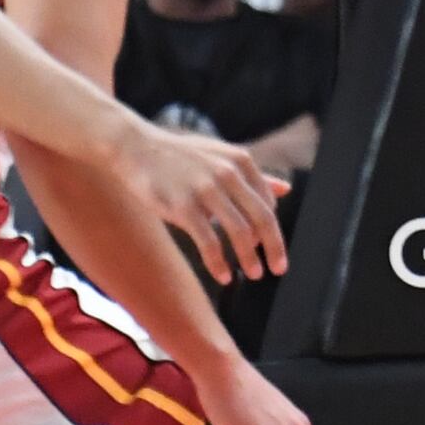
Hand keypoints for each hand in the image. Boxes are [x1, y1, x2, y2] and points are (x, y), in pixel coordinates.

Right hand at [121, 119, 286, 282]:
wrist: (137, 149)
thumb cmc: (182, 157)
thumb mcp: (222, 158)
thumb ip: (253, 176)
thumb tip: (287, 189)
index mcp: (241, 161)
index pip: (268, 203)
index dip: (273, 230)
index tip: (273, 250)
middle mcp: (228, 174)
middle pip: (262, 217)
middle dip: (274, 247)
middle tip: (278, 269)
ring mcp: (206, 190)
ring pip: (239, 231)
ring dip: (249, 258)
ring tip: (254, 274)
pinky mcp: (183, 206)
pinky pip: (209, 241)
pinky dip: (219, 263)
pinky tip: (224, 276)